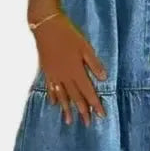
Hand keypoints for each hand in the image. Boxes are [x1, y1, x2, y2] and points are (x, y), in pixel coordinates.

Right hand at [30, 11, 107, 125]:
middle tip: (87, 123)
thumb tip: (104, 78)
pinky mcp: (46, 70)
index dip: (95, 104)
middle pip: (75, 97)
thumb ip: (94, 63)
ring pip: (62, 95)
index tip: (100, 115)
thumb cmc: (68, 34)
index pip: (88, 92)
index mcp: (76, 71)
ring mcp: (54, 74)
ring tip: (69, 121)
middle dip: (82, 111)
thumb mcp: (85, 47)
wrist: (46, 26)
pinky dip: (53, 96)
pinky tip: (54, 103)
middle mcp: (65, 76)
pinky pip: (50, 87)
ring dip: (66, 108)